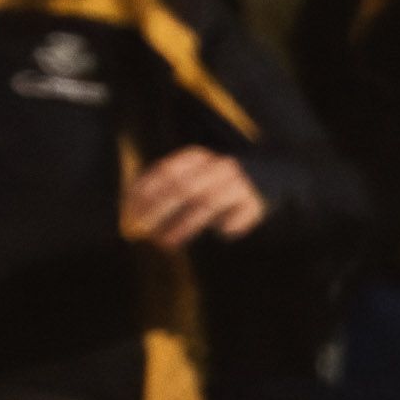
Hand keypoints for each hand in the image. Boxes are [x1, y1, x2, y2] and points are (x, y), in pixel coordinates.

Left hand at [121, 146, 268, 247]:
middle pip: (183, 188)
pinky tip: (219, 233)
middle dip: (160, 211)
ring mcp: (238, 183)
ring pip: (206, 204)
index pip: (164, 172)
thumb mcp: (188, 176)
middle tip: (145, 232)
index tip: (130, 215)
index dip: (145, 194)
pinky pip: (235, 219)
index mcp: (196, 157)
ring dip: (183, 226)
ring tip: (167, 243)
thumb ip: (162, 190)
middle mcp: (218, 166)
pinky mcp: (255, 203)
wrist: (269, 174)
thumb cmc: (213, 183)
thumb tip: (131, 214)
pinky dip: (225, 228)